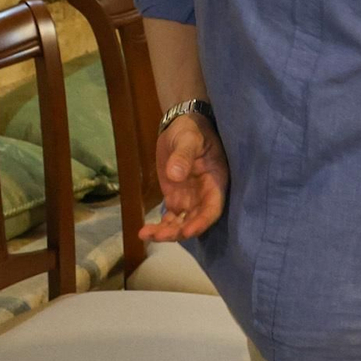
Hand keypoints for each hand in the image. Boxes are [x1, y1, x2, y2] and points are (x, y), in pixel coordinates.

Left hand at [138, 113, 229, 241]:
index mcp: (216, 181)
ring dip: (167, 232)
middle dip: (179, 231)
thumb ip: (183, 156)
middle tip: (157, 235)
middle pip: (196, 220)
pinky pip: (171, 219)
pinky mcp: (177, 199)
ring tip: (145, 234)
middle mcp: (206, 195)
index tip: (186, 232)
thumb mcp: (188, 139)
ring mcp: (192, 198)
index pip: (213, 208)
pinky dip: (160, 227)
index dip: (202, 222)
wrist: (182, 125)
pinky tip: (143, 231)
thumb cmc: (191, 130)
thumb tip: (175, 175)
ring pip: (183, 223)